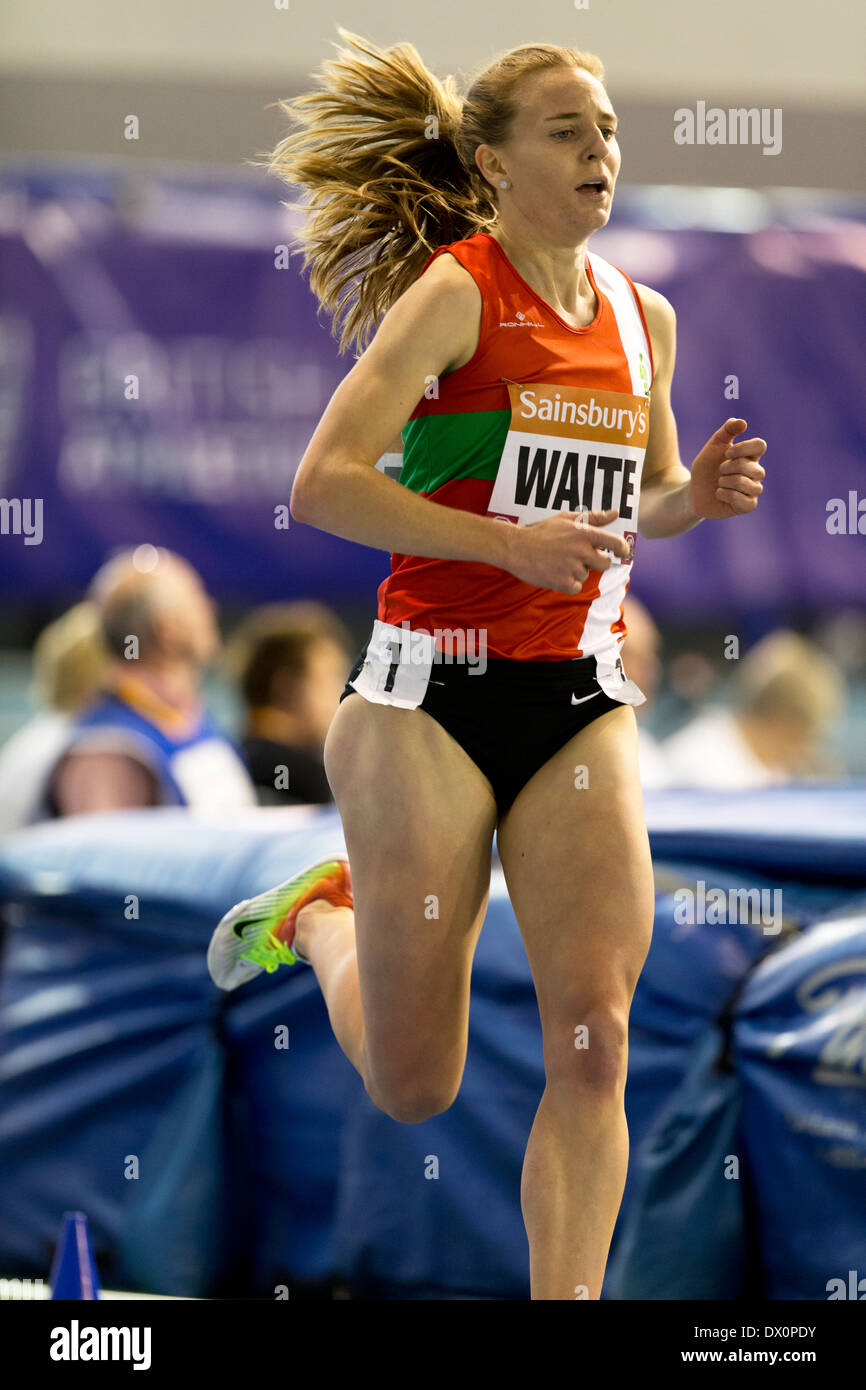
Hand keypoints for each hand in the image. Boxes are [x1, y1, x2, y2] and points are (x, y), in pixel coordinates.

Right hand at [500, 508, 630, 592]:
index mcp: (583, 533)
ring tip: (558, 562)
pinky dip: (567, 583)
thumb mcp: (566, 519)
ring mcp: (572, 567)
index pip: (615, 542)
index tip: (622, 552)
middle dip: (596, 562)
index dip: (622, 549)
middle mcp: (581, 550)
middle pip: (604, 564)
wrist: (516, 547)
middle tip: (579, 557)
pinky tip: (555, 572)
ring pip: (586, 576)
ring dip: (576, 572)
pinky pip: (575, 587)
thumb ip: (594, 517)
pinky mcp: (562, 582)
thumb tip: (615, 513)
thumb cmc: (541, 532)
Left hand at [689, 418, 766, 520]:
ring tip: (719, 483)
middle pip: (751, 467)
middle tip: (719, 471)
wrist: (694, 491)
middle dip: (728, 468)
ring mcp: (753, 490)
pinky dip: (726, 495)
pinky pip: (743, 500)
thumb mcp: (713, 446)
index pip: (760, 446)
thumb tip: (742, 422)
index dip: (742, 448)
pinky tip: (719, 494)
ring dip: (726, 482)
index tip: (726, 453)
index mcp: (750, 456)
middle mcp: (756, 473)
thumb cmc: (706, 468)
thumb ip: (727, 431)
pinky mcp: (747, 505)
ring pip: (747, 484)